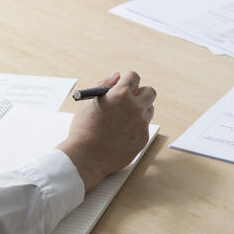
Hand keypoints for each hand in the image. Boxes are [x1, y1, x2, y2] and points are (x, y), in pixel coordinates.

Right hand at [57, 71, 156, 190]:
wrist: (85, 157)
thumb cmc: (83, 129)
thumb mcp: (88, 102)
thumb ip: (104, 85)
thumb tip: (117, 76)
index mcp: (121, 94)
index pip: (134, 77)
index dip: (128, 80)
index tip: (124, 84)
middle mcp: (135, 107)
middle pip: (150, 92)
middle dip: (141, 93)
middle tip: (130, 99)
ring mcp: (141, 124)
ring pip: (149, 110)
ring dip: (139, 110)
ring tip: (122, 120)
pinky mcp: (143, 139)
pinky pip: (144, 128)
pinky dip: (135, 128)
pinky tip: (120, 134)